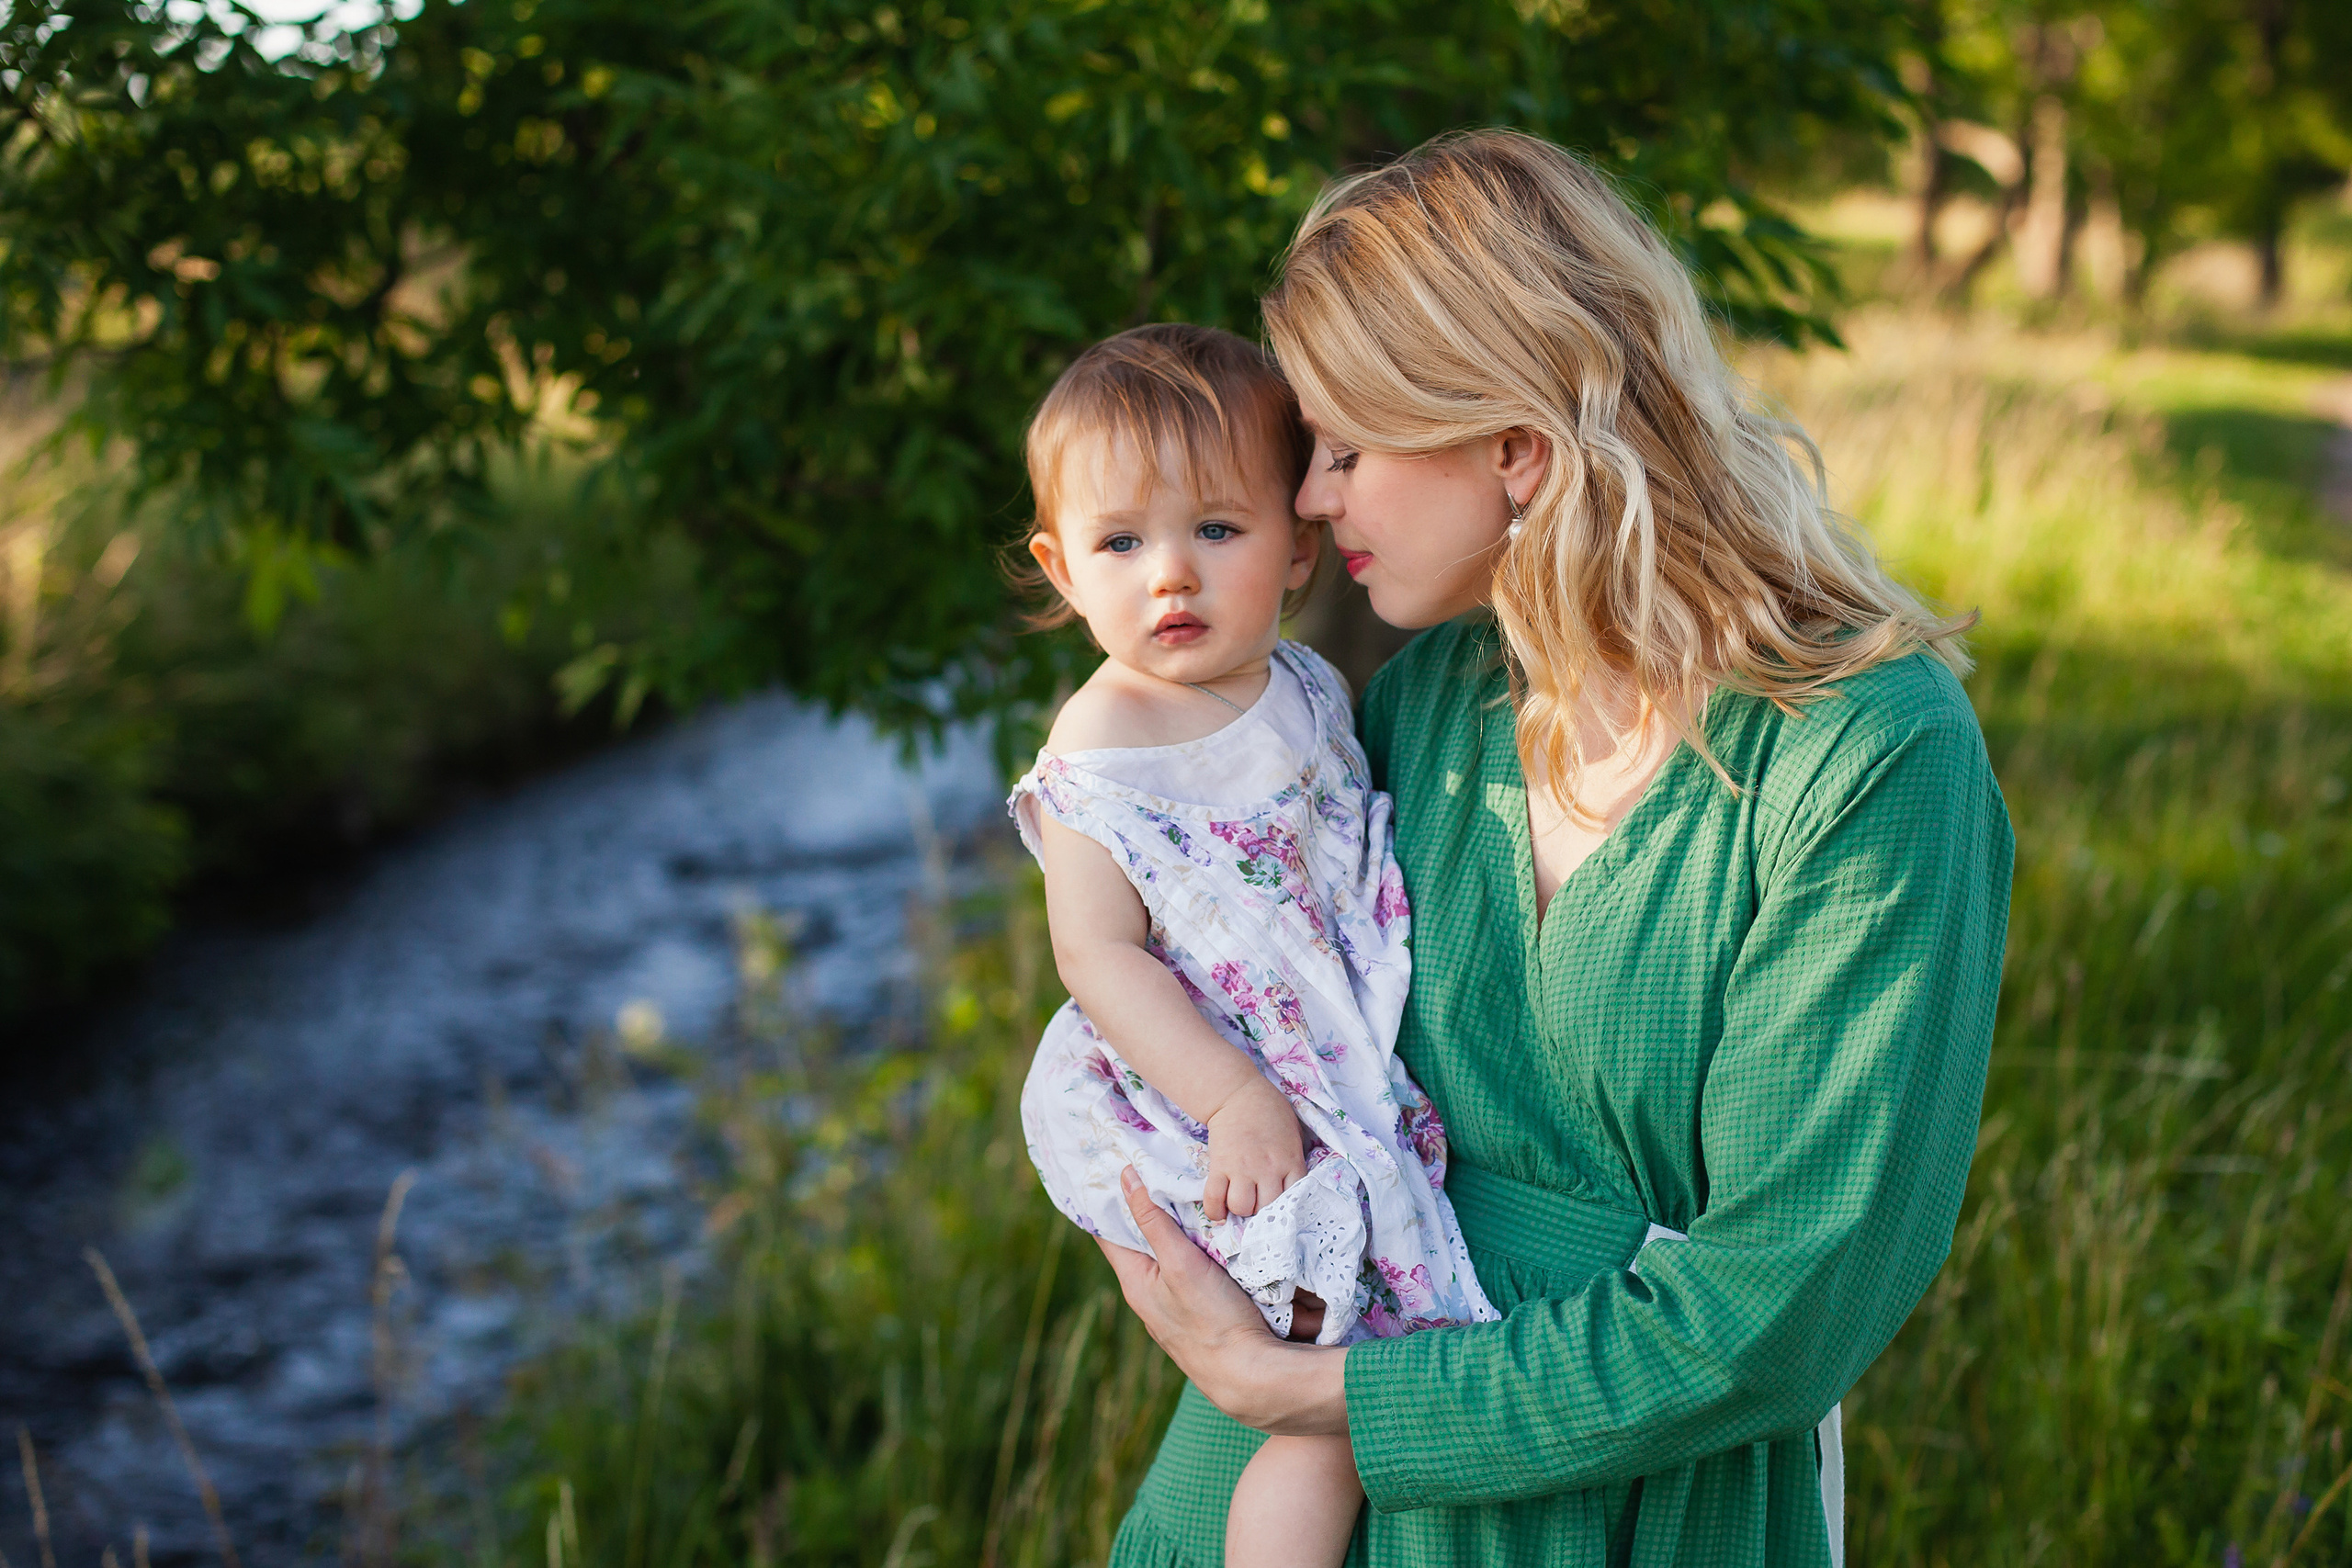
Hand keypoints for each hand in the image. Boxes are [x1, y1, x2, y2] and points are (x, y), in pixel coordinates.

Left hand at [1094, 1166, 1350, 1436]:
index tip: (1111, 1163)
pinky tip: (1209, 1224)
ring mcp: (1176, 1301)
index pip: (1108, 1230)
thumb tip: (1126, 1177)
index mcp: (1134, 1282)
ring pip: (1169, 1251)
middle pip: (1140, 1238)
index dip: (1108, 1197)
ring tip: (1181, 1184)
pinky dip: (1195, 1242)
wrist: (1251, 1374)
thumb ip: (1153, 1221)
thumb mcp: (1180, 1263)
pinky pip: (1192, 1265)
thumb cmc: (1211, 1320)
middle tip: (1153, 1163)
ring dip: (1174, 1223)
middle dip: (1144, 1205)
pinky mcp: (1202, 1306)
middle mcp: (1149, 1292)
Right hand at [1203, 1075, 1306, 1221]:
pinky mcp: (1219, 1166)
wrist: (1238, 1093)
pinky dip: (1215, 1211)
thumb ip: (1295, 1160)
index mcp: (1290, 1161)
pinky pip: (1214, 1199)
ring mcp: (1242, 1168)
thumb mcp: (1294, 1134)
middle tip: (1257, 1203)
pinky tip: (1218, 1211)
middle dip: (1262, 1211)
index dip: (1286, 1207)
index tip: (1279, 1207)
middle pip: (1267, 1208)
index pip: (1294, 1199)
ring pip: (1242, 1207)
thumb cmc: (1270, 1112)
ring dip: (1240, 1209)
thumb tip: (1294, 1186)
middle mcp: (1268, 1169)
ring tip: (1239, 1202)